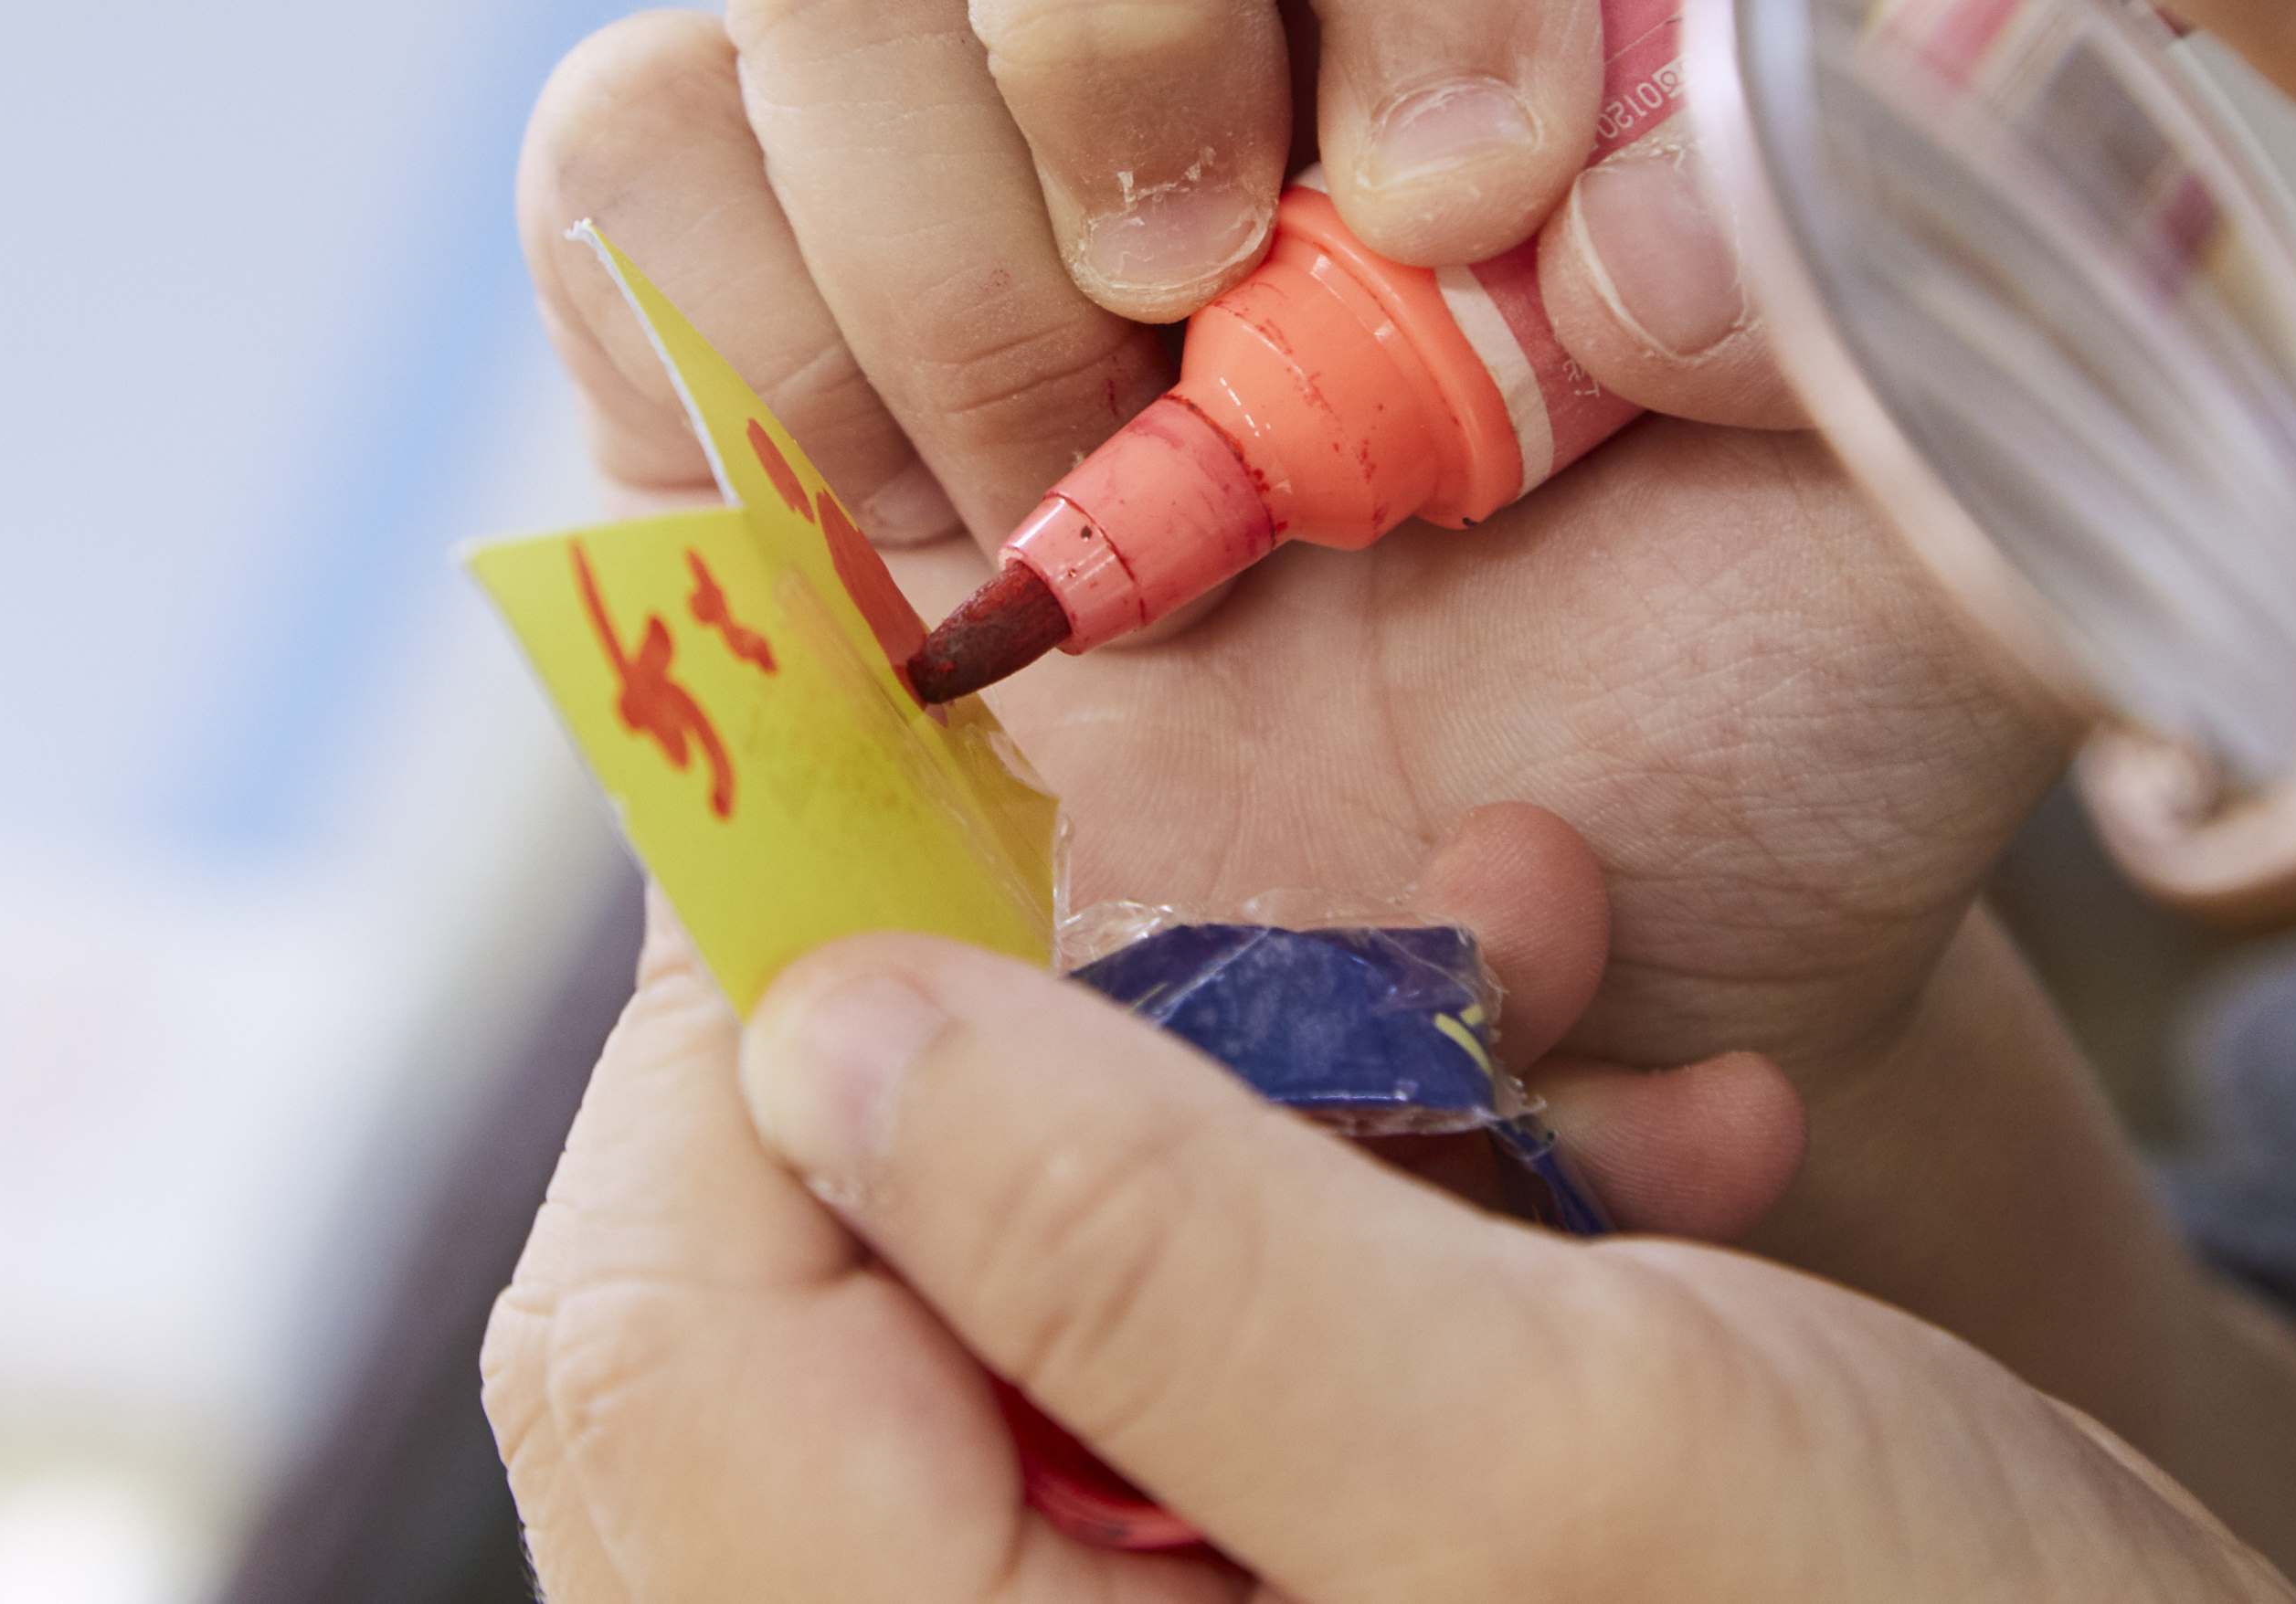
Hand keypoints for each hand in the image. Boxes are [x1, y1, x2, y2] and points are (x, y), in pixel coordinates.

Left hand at [485, 822, 2292, 1602]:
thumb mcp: (1551, 1462)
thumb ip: (1140, 1246)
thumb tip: (820, 1018)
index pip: (659, 1328)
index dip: (748, 1018)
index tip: (903, 773)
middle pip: (792, 1297)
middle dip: (1053, 1042)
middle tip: (1278, 893)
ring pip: (1015, 1282)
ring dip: (1279, 1100)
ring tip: (1564, 996)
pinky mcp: (1241, 1585)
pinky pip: (1189, 1347)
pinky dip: (1378, 1217)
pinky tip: (1636, 1157)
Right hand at [520, 0, 2060, 1115]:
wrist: (1474, 954)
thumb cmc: (1725, 715)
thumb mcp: (1921, 520)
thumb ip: (1863, 290)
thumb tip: (1609, 212)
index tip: (1463, 215)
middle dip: (1112, 6)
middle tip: (1197, 308)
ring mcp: (965, 71)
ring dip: (959, 277)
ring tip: (1119, 528)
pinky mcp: (750, 257)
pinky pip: (627, 151)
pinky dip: (751, 356)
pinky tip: (927, 534)